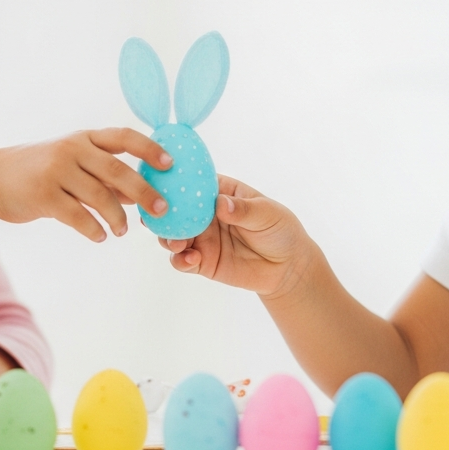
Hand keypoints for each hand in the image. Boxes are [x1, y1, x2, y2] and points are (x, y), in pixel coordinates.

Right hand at [0, 129, 171, 240]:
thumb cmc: (41, 171)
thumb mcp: (72, 161)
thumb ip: (104, 173)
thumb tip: (143, 192)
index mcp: (84, 138)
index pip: (124, 136)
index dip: (150, 148)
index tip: (171, 164)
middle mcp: (72, 149)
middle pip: (117, 170)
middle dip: (144, 192)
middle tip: (162, 210)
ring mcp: (56, 171)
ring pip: (99, 197)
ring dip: (117, 217)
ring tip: (121, 230)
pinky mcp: (43, 196)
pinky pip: (78, 216)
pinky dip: (93, 229)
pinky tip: (99, 236)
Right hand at [162, 176, 317, 300]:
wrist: (288, 267)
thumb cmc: (280, 230)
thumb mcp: (267, 214)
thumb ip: (243, 210)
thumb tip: (221, 204)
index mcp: (220, 193)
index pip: (194, 182)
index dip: (176, 181)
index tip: (162, 183)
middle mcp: (205, 214)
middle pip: (176, 210)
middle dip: (164, 213)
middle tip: (160, 217)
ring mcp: (201, 238)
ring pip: (173, 235)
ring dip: (168, 238)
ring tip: (177, 243)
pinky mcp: (202, 261)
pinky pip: (182, 261)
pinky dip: (180, 260)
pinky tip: (191, 260)